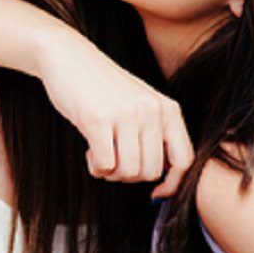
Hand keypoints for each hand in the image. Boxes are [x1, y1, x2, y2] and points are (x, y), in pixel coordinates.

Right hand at [35, 33, 192, 198]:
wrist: (69, 57)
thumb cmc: (103, 88)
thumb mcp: (140, 104)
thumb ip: (156, 134)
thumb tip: (165, 182)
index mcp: (167, 109)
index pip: (184, 160)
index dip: (172, 185)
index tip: (155, 194)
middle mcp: (151, 111)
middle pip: (150, 172)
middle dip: (130, 176)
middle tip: (114, 161)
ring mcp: (125, 114)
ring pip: (128, 172)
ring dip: (111, 172)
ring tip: (101, 154)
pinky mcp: (97, 119)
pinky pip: (105, 165)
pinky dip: (96, 167)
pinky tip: (89, 151)